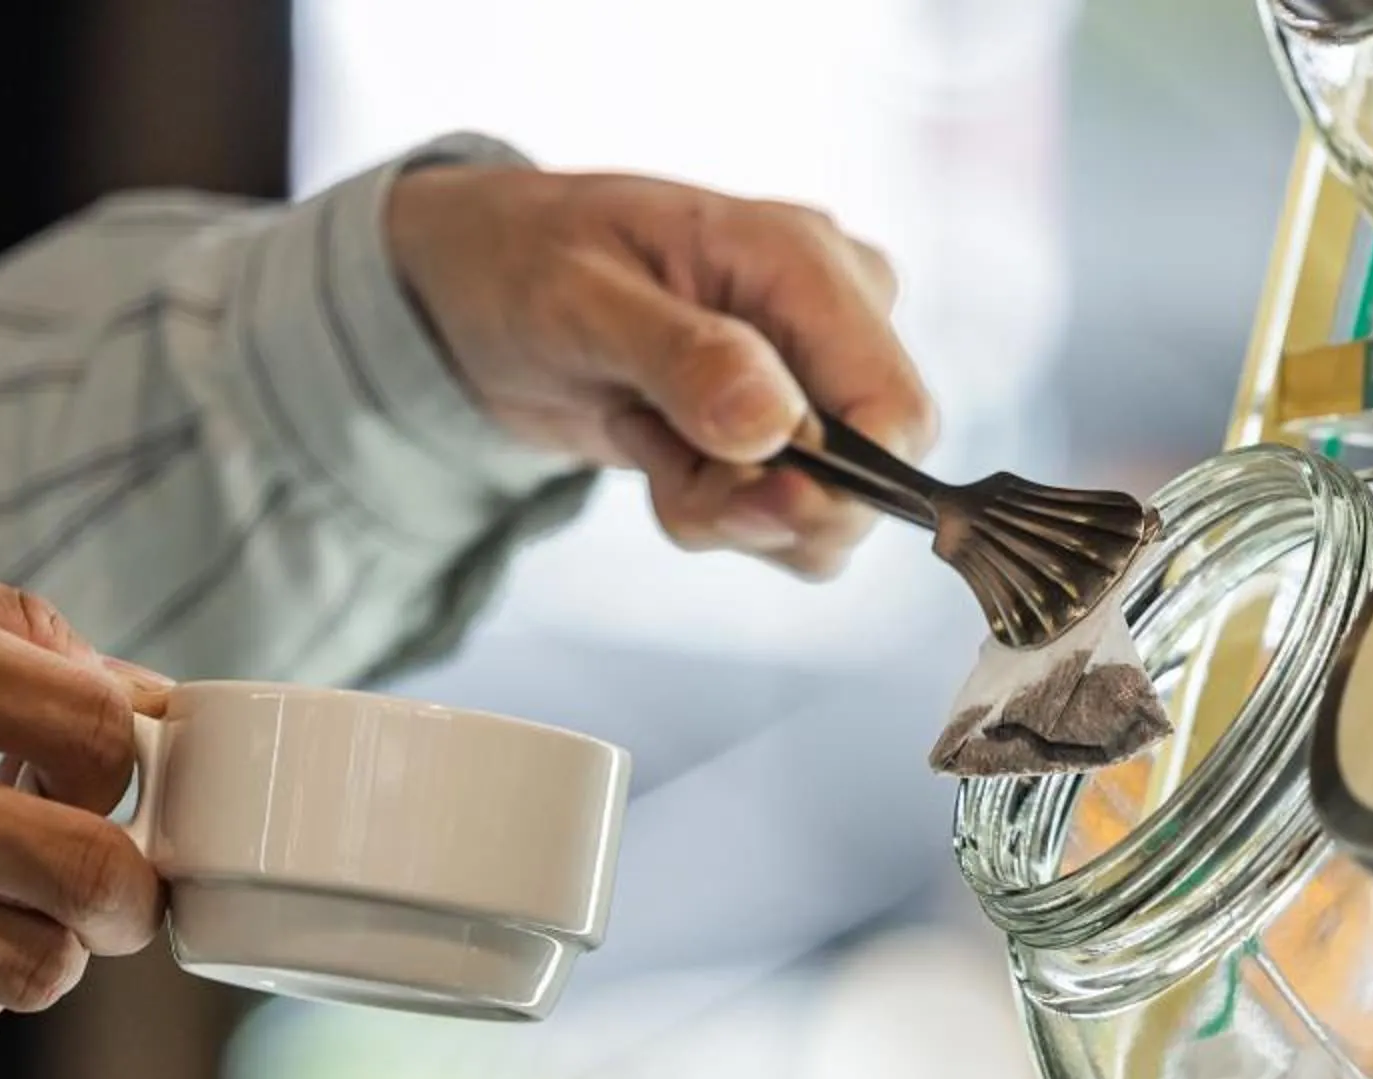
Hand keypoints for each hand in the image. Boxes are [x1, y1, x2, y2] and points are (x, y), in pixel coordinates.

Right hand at [0, 513, 164, 1052]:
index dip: (125, 764)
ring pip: (31, 969)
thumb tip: (144, 699)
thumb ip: (5, 622)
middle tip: (104, 871)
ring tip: (5, 900)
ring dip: (49, 940)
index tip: (94, 773)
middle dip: (126, 884)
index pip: (93, 734)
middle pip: (89, 878)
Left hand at [385, 164, 936, 579]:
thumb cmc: (520, 263)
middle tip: (655, 450)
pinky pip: (784, 521)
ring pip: (822, 516)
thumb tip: (776, 427)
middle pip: (869, 480)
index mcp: (806, 263)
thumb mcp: (578, 301)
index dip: (838, 482)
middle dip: (755, 505)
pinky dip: (712, 511)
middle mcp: (834, 320)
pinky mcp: (789, 430)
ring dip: (721, 511)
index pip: (896, 413)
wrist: (476, 293)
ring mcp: (815, 378)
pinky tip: (659, 444)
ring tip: (645, 432)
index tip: (738, 488)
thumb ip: (685, 360)